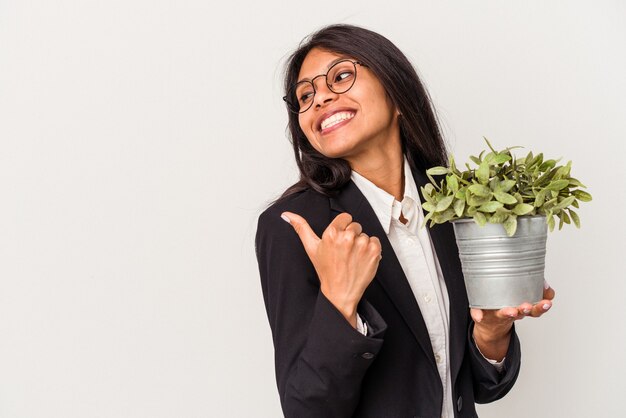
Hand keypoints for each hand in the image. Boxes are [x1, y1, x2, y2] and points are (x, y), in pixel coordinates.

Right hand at [281, 211, 381, 327]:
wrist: (340, 292)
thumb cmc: (326, 270)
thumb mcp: (311, 248)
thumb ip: (300, 228)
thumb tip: (286, 214)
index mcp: (332, 233)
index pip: (345, 217)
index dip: (343, 228)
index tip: (340, 240)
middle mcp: (347, 237)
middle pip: (356, 225)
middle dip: (352, 236)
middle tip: (345, 252)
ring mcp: (362, 244)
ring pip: (365, 234)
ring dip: (361, 244)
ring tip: (353, 257)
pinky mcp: (374, 252)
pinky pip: (376, 241)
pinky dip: (372, 249)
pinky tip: (362, 259)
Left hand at [471, 281, 555, 360]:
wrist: (490, 326)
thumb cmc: (507, 306)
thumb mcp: (522, 299)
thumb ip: (536, 290)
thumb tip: (543, 281)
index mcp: (522, 309)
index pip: (536, 308)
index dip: (542, 304)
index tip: (547, 298)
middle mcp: (512, 313)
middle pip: (523, 313)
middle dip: (528, 309)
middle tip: (529, 306)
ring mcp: (497, 314)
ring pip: (504, 314)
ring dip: (508, 313)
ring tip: (511, 311)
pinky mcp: (482, 314)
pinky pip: (479, 314)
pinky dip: (478, 315)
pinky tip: (478, 316)